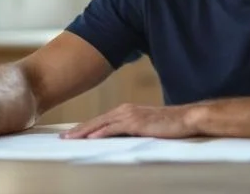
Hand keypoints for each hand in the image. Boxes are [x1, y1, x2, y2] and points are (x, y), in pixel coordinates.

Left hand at [60, 103, 197, 138]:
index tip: (71, 134)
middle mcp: (125, 110)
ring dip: (84, 131)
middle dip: (79, 129)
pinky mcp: (136, 122)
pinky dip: (101, 133)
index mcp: (126, 111)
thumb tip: (118, 140)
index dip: (85, 127)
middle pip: (96, 121)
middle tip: (63, 138)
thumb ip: (131, 130)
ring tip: (70, 139)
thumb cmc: (169, 125)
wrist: (186, 118)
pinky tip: (91, 138)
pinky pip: (114, 128)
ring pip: (101, 124)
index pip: (100, 120)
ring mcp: (130, 115)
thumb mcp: (145, 127)